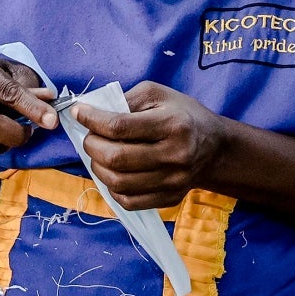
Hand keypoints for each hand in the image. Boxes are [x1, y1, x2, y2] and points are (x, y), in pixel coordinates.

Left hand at [73, 82, 229, 210]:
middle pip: (117, 158)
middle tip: (88, 136)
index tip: (79, 113)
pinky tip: (111, 171)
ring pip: (118, 183)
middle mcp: (175, 155)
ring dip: (97, 167)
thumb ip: (126, 100)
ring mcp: (173, 181)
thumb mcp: (159, 94)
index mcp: (173, 124)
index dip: (92, 120)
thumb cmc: (182, 115)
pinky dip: (111, 187)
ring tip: (97, 154)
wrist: (215, 148)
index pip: (120, 127)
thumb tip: (92, 111)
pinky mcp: (169, 198)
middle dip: (92, 145)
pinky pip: (128, 201)